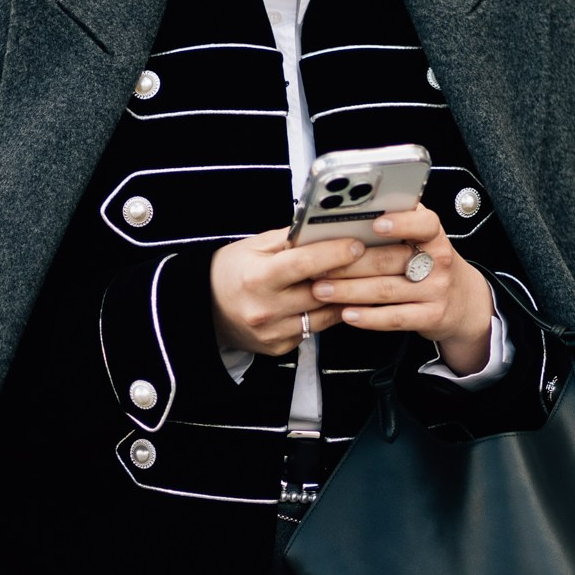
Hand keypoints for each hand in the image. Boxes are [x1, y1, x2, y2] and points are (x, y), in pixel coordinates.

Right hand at [211, 228, 366, 356]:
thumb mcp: (254, 247)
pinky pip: (315, 330)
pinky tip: (334, 300)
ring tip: (357, 281)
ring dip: (344, 298)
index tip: (356, 245)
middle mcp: (265, 308)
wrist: (205, 309)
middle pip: (320, 292)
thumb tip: (323, 228)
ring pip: (325, 315)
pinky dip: (327, 314)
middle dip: (348, 275)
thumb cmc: (229, 273)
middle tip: (369, 261)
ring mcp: (273, 332)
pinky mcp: (280, 347)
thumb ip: (289, 239)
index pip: (303, 264)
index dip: (333, 254)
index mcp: (257, 278)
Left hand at [308, 203, 494, 373]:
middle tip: (319, 265)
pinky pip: (394, 317)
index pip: (425, 224)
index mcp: (434, 236)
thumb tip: (356, 212)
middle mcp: (438, 262)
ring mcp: (435, 290)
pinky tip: (347, 313)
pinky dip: (368, 317)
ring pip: (386, 290)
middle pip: (391, 260)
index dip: (401, 222)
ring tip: (321, 289)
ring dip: (349, 291)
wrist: (465, 301)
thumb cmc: (433, 265)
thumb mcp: (425, 240)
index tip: (375, 223)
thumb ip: (399, 225)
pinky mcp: (430, 317)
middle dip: (350, 263)